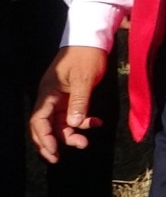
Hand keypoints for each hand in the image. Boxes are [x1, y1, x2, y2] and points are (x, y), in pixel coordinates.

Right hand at [30, 46, 108, 162]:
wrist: (92, 39)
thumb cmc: (86, 55)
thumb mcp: (84, 78)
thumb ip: (79, 101)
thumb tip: (74, 124)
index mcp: (47, 93)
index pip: (38, 120)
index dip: (43, 137)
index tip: (53, 150)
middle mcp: (50, 98)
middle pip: (45, 125)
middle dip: (52, 142)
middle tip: (60, 157)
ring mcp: (60, 98)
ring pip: (60, 123)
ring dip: (70, 134)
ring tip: (84, 142)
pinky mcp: (71, 97)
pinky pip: (73, 115)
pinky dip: (82, 122)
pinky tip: (96, 123)